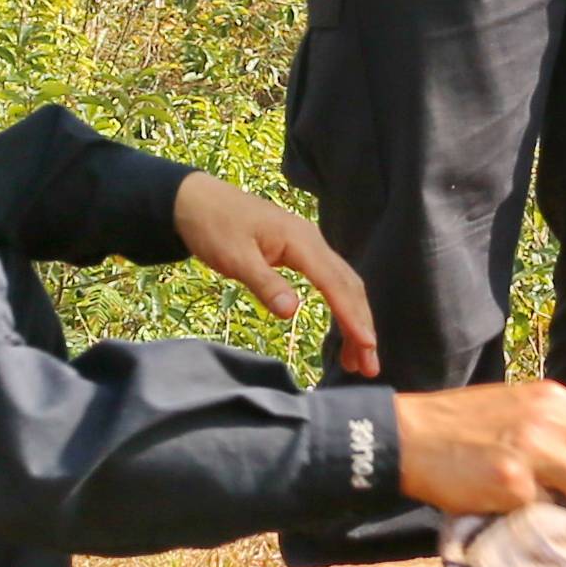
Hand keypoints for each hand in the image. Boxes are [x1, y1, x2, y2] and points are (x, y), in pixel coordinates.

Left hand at [171, 174, 377, 376]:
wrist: (196, 200)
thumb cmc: (213, 226)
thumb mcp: (235, 258)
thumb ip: (265, 284)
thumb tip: (291, 312)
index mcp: (302, 241)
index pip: (336, 283)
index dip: (353, 316)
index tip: (367, 345)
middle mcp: (313, 242)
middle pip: (349, 286)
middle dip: (362, 325)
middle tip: (369, 366)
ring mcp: (309, 246)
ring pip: (343, 284)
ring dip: (355, 319)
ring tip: (356, 358)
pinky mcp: (300, 253)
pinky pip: (331, 281)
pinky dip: (341, 306)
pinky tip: (341, 327)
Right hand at [393, 378, 565, 517]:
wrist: (407, 436)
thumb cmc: (460, 426)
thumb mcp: (517, 409)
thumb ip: (556, 428)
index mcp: (555, 400)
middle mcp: (552, 419)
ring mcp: (534, 451)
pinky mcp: (513, 483)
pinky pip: (551, 513)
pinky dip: (550, 525)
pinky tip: (537, 529)